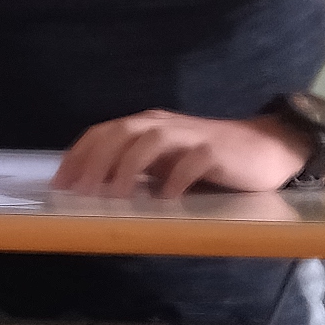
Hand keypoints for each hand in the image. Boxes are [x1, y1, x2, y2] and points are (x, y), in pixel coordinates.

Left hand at [54, 112, 315, 199]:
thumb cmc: (207, 160)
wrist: (265, 148)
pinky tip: (166, 200)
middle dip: (95, 162)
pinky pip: (191, 161)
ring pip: (149, 140)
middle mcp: (162, 125)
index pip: (101, 133)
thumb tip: (94, 192)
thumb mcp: (164, 162)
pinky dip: (175, 180)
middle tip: (80, 192)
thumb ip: (134, 170)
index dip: (77, 156)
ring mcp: (189, 135)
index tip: (59, 185)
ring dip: (127, 167)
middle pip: (119, 133)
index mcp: (145, 126)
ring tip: (115, 197)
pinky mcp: (216, 150)